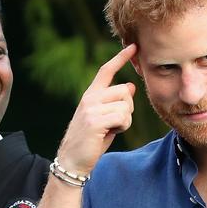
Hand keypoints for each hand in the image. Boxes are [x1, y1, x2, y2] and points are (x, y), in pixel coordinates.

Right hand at [56, 43, 136, 175]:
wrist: (73, 160)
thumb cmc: (91, 142)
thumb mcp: (105, 119)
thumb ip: (116, 103)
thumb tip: (131, 86)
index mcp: (90, 95)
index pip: (106, 71)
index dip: (120, 58)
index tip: (133, 47)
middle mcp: (89, 98)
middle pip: (123, 91)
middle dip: (127, 109)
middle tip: (115, 123)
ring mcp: (90, 108)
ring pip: (125, 106)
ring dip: (125, 121)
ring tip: (111, 130)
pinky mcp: (94, 121)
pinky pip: (122, 118)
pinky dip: (122, 128)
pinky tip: (111, 133)